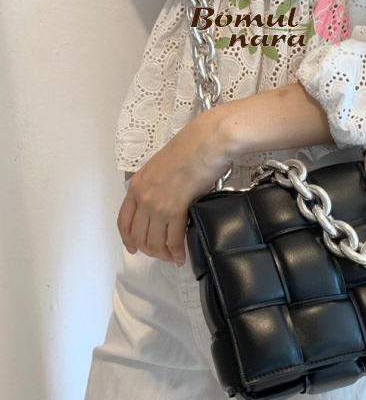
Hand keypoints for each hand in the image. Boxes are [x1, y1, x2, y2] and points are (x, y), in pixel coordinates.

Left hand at [117, 111, 233, 265]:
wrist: (208, 141)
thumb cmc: (192, 147)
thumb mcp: (162, 166)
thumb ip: (156, 184)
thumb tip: (165, 200)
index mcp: (137, 184)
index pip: (124, 220)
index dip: (128, 239)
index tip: (133, 248)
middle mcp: (143, 196)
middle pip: (138, 235)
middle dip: (149, 249)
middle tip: (161, 254)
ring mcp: (158, 204)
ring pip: (153, 241)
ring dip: (162, 254)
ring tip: (173, 257)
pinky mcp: (176, 208)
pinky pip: (173, 239)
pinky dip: (176, 252)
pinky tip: (181, 256)